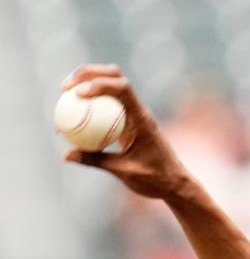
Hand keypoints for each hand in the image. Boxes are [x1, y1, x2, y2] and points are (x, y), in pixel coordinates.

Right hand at [61, 65, 193, 201]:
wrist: (176, 184)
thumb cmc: (156, 179)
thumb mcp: (125, 172)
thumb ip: (96, 161)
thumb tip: (67, 154)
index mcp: (143, 119)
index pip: (123, 88)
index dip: (99, 84)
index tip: (78, 94)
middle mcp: (139, 111)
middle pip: (114, 77)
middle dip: (89, 74)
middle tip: (65, 87)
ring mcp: (135, 115)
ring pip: (111, 87)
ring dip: (89, 84)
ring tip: (65, 94)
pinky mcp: (130, 122)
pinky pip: (109, 107)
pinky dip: (92, 105)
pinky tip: (74, 115)